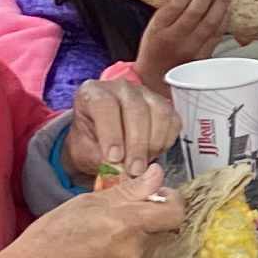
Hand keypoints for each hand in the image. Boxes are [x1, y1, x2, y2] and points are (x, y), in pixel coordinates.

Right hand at [0, 164, 186, 257]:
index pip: (174, 212)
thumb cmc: (48, 239)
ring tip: (109, 232)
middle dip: (154, 217)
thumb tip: (156, 175)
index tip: (159, 193)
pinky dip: (131, 253)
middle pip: (166, 230)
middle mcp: (135, 252)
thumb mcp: (84, 203)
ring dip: (142, 236)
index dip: (172, 200)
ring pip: (153, 247)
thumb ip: (127, 191)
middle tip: (129, 210)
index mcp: (126, 226)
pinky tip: (104, 250)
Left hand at [56, 73, 176, 178]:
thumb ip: (99, 158)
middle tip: (134, 169)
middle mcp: (120, 88)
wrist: (101, 140)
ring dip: (153, 144)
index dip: (111, 133)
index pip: (104, 105)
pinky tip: (153, 154)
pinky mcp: (163, 105)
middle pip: (135, 109)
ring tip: (143, 165)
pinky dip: (165, 142)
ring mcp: (145, 94)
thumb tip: (118, 169)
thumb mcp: (84, 152)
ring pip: (158, 113)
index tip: (114, 158)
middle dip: (136, 144)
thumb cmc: (90, 142)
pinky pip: (172, 121)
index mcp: (93, 92)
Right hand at [131, 0, 231, 86]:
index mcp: (158, 29)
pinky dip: (224, 21)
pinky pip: (217, 36)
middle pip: (196, 12)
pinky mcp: (203, 58)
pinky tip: (226, 11)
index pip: (177, 5)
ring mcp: (190, 50)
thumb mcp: (153, 27)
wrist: (155, 79)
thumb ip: (168, 10)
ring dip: (220, 5)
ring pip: (210, 24)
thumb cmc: (154, 49)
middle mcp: (174, 39)